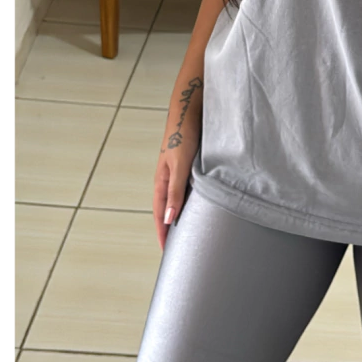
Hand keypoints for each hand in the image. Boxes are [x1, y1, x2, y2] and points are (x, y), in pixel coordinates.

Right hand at [153, 103, 200, 251]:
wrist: (189, 110)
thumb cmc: (182, 135)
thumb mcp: (179, 166)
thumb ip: (175, 191)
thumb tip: (170, 218)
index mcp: (162, 181)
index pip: (161, 214)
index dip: (163, 233)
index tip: (166, 251)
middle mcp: (168, 179)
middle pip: (168, 210)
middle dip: (170, 228)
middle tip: (178, 247)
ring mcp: (178, 173)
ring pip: (178, 200)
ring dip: (180, 215)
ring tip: (188, 231)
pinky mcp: (189, 166)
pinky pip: (187, 190)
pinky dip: (190, 202)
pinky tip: (200, 206)